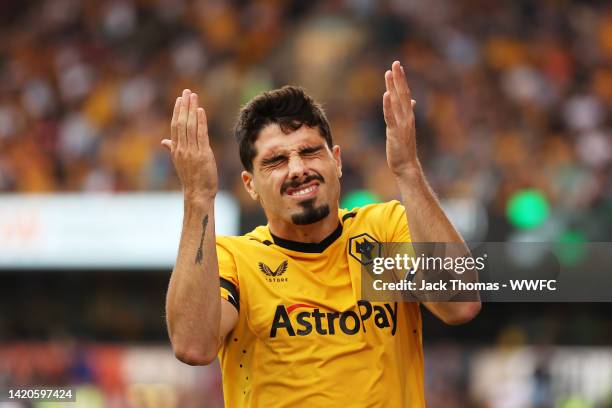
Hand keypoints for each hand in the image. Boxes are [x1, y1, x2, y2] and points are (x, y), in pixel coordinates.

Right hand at [162, 89, 217, 200]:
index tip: (180, 99)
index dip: (177, 112)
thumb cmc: (191, 178)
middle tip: (187, 92)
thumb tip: (164, 141)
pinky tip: (201, 111)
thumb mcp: (180, 162)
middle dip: (184, 106)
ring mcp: (191, 151)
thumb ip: (172, 149)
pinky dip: (200, 122)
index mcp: (176, 150)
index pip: (175, 126)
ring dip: (192, 109)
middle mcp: (182, 149)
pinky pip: (200, 135)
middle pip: (181, 123)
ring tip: (194, 96)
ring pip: (190, 126)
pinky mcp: (203, 154)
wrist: (198, 193)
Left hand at [383, 61, 419, 176]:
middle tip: (395, 63)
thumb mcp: (405, 127)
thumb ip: (407, 112)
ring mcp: (402, 124)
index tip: (397, 66)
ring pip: (397, 102)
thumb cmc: (404, 147)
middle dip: (398, 78)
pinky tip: (386, 94)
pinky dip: (388, 105)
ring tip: (389, 73)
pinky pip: (390, 116)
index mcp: (408, 115)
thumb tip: (412, 101)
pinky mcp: (395, 132)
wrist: (406, 165)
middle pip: (402, 94)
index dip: (401, 80)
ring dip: (393, 86)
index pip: (405, 94)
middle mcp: (407, 117)